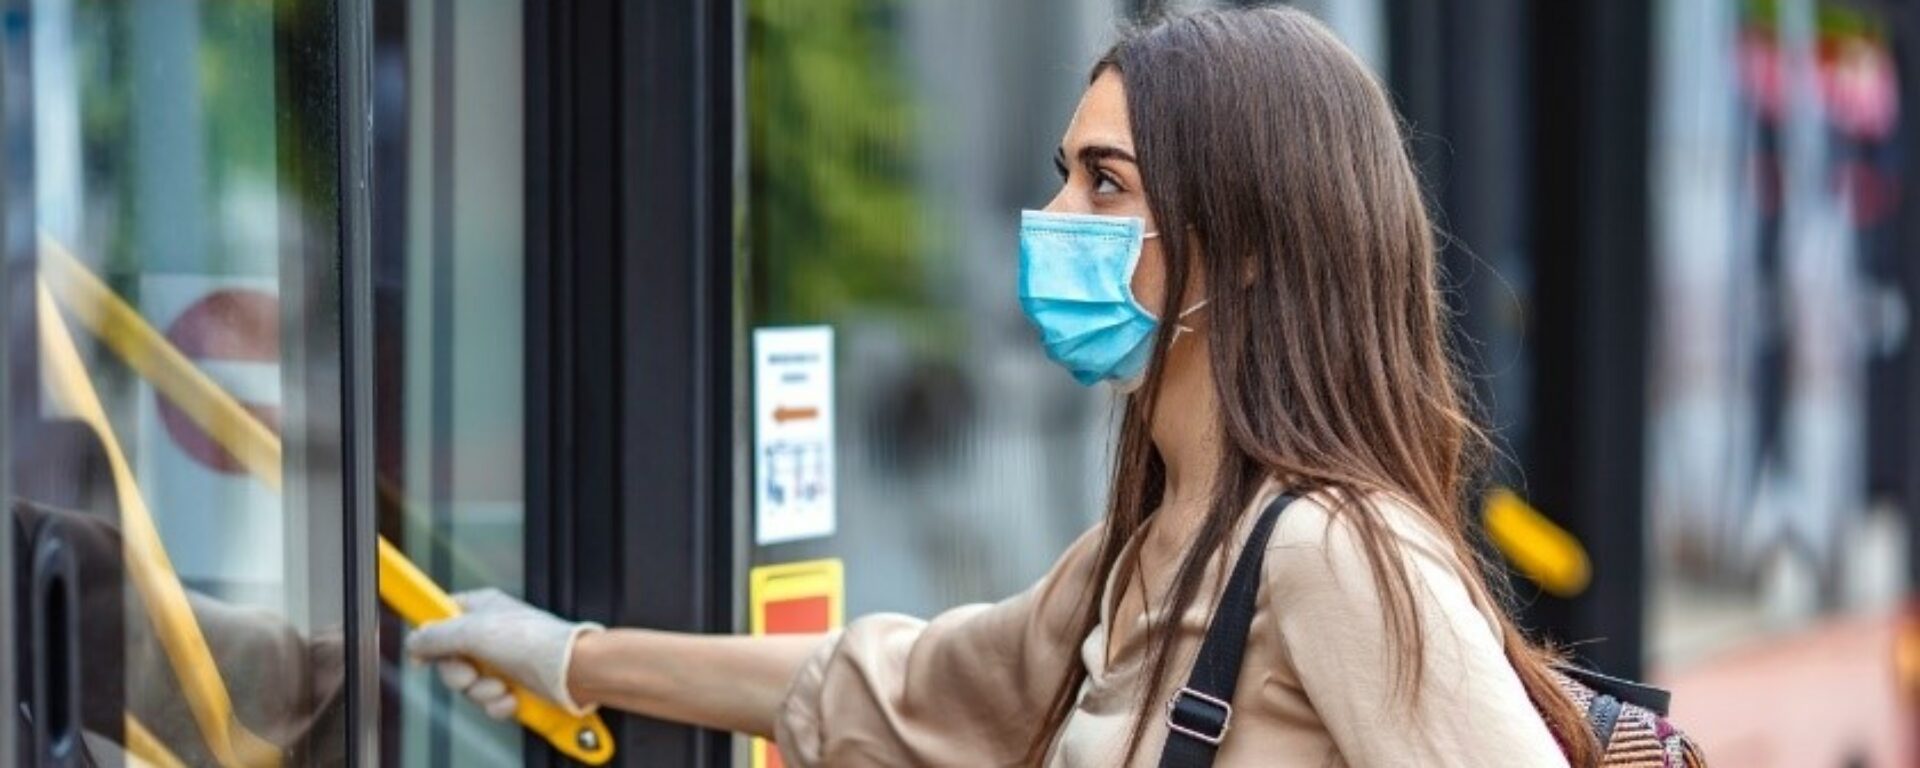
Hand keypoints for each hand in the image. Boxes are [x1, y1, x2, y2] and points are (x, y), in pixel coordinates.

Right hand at [404, 588, 603, 719]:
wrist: (575, 672)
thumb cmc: (537, 643)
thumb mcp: (474, 632)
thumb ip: (437, 636)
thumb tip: (414, 642)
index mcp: (482, 607)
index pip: (442, 616)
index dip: (431, 636)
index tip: (423, 654)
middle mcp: (491, 632)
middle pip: (450, 659)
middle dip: (459, 675)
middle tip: (471, 674)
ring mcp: (502, 660)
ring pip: (469, 684)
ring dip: (481, 692)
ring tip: (501, 687)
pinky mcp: (514, 684)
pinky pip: (489, 700)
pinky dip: (498, 704)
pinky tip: (512, 698)